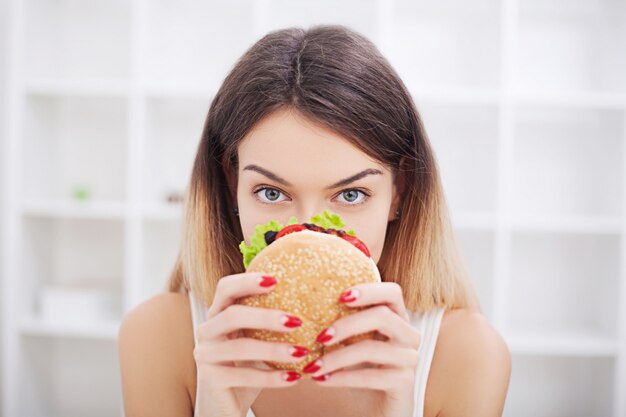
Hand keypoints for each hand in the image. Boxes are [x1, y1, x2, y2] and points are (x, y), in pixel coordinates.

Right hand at [193, 272, 308, 416]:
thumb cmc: (248, 364)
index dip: (247, 281)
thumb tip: (314, 296)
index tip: (276, 280)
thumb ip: (273, 319)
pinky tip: (294, 378)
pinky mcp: (210, 379)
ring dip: (274, 350)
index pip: (226, 288)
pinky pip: (244, 376)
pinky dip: (271, 377)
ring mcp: (205, 355)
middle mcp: (207, 330)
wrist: (226, 403)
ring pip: (240, 347)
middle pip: (232, 315)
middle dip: (265, 316)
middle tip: (296, 320)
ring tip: (302, 352)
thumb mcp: (258, 338)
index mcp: (218, 313)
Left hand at [303, 282, 419, 416]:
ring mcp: (409, 358)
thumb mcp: (353, 343)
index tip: (341, 296)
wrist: (378, 409)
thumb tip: (305, 308)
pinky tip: (322, 380)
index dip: (369, 290)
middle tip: (320, 337)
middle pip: (382, 316)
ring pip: (372, 348)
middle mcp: (409, 335)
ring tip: (313, 366)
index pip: (392, 292)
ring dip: (337, 357)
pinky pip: (371, 376)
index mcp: (397, 318)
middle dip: (347, 325)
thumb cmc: (363, 370)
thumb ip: (343, 324)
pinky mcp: (405, 382)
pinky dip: (342, 378)